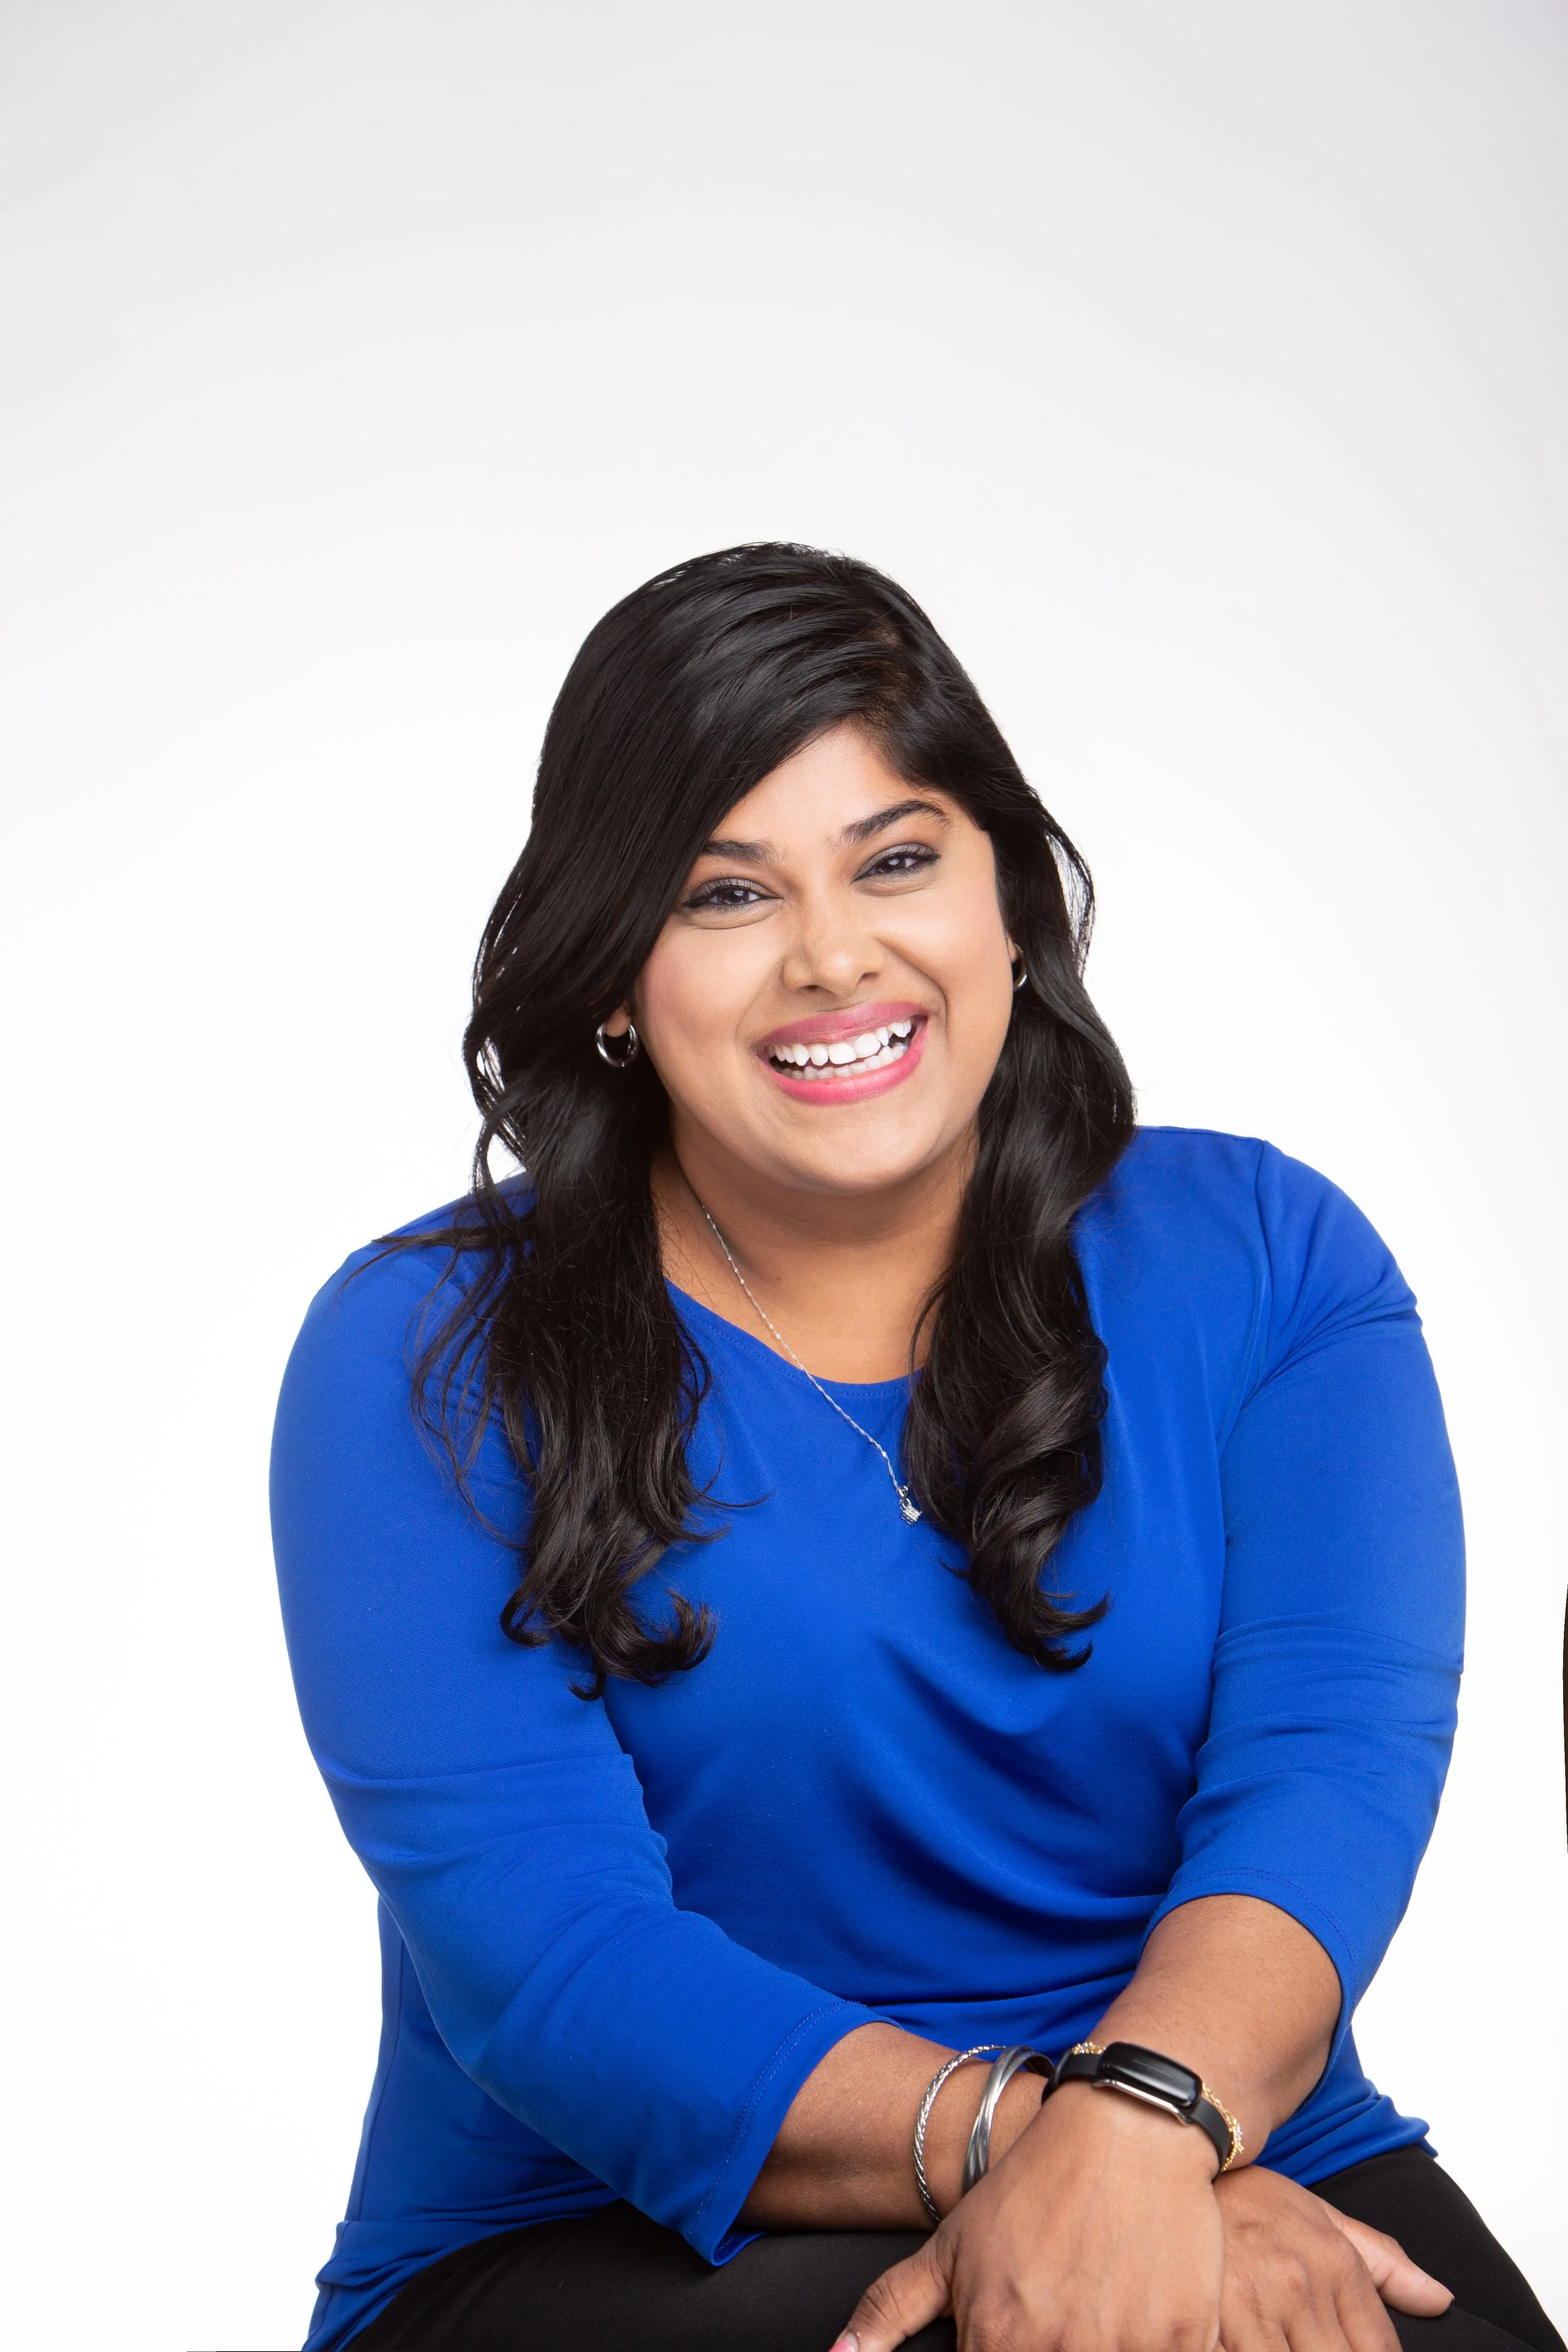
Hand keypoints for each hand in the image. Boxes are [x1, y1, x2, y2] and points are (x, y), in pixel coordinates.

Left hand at [831, 2080, 1224, 2351]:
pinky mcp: (1187, 2337)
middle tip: (1058, 2319)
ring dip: (1101, 2349)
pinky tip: (1138, 2322)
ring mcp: (1129, 2349)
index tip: (1018, 2340)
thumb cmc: (1032, 2190)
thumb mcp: (951, 2245)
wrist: (1125, 2127)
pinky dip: (1153, 2347)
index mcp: (996, 2342)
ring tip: (1093, 2317)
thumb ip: (889, 2310)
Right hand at [1215, 2165, 1451, 2351]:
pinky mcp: (1204, 2324)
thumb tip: (1442, 2301)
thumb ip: (1385, 2264)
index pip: (1380, 2351)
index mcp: (1332, 2263)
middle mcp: (1296, 2285)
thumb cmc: (1251, 2201)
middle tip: (1312, 2343)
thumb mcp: (1324, 2218)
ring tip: (1289, 2345)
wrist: (1173, 2163)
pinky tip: (1251, 2346)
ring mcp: (1248, 2308)